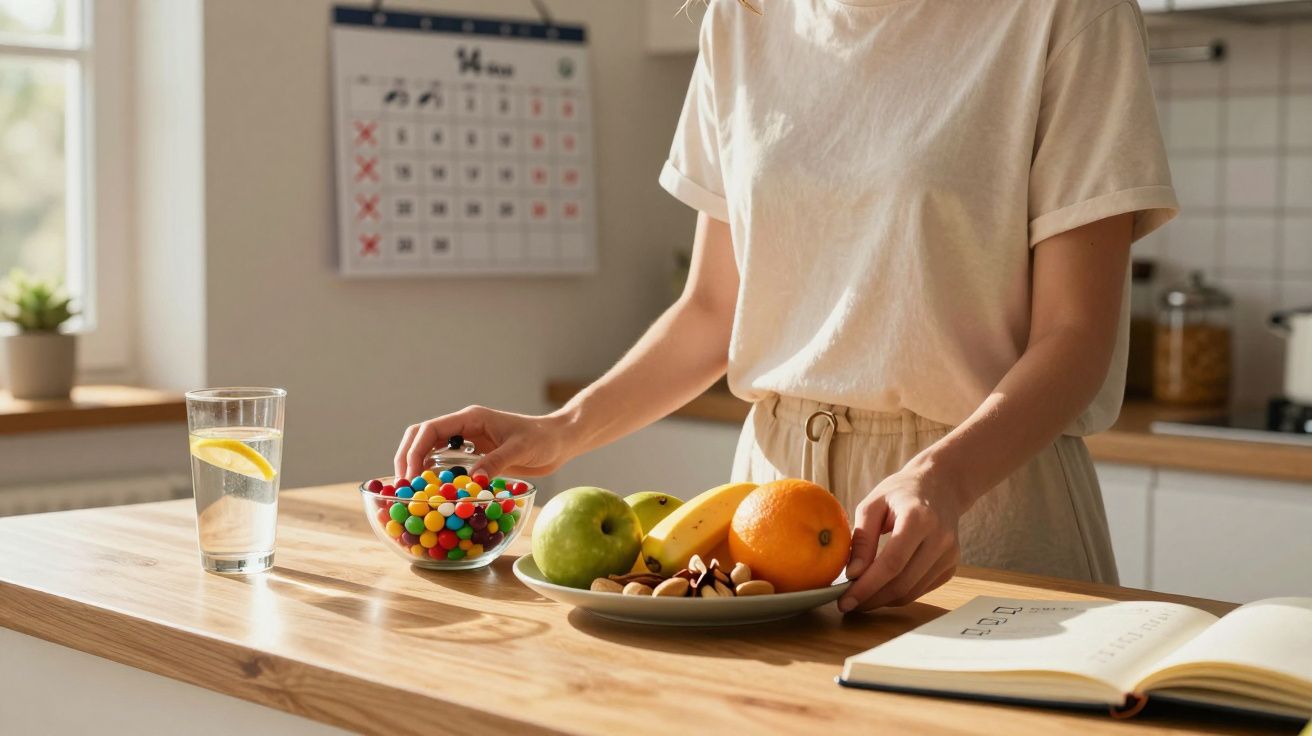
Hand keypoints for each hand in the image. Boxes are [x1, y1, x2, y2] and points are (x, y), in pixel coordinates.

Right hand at [393, 406, 575, 480]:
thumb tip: (473, 480)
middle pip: (422, 438)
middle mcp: (465, 428)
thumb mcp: (520, 448)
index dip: (414, 451)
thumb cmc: (543, 439)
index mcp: (471, 418)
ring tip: (414, 492)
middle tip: (404, 485)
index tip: (410, 475)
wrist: (559, 441)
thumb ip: (497, 461)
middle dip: (408, 458)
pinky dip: (437, 477)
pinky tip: (435, 493)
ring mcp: (468, 442)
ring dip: (419, 468)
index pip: (430, 430)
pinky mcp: (475, 457)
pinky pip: (448, 465)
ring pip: (431, 451)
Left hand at [838, 465, 964, 611]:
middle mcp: (940, 538)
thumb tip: (852, 574)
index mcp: (919, 519)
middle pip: (902, 583)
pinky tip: (881, 588)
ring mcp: (949, 554)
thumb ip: (862, 538)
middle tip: (848, 604)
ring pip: (911, 592)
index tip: (844, 601)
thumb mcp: (873, 504)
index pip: (891, 564)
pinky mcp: (951, 565)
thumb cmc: (902, 492)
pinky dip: (898, 594)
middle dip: (871, 599)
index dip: (867, 587)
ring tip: (861, 597)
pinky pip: (920, 589)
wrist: (941, 485)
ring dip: (883, 600)